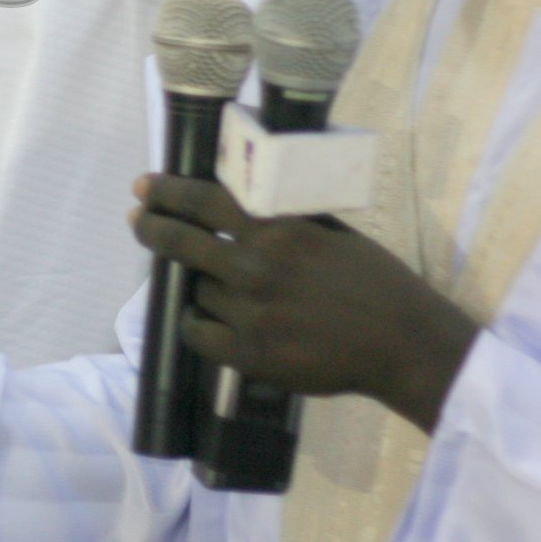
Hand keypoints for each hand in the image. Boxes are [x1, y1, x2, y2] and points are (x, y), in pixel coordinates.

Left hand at [133, 175, 477, 431]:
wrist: (402, 342)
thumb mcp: (331, 231)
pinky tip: (203, 318)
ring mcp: (250, 313)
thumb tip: (242, 202)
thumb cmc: (374, 281)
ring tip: (218, 286)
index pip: (205, 201)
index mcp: (278, 229)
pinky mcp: (249, 355)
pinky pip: (199, 333)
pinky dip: (196, 323)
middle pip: (181, 241)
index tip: (145, 187)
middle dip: (152, 227)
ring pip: (197, 290)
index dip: (169, 192)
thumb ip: (285, 219)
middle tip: (138, 219)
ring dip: (200, 284)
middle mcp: (256, 267)